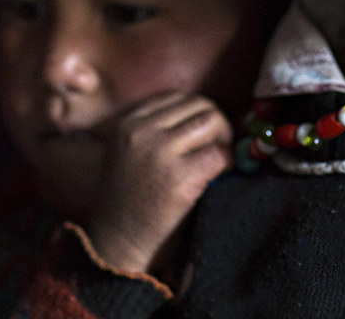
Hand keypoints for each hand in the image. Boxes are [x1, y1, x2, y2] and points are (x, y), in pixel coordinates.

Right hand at [82, 92, 231, 275]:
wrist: (116, 246)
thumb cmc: (128, 203)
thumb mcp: (128, 155)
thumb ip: (155, 132)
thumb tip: (207, 115)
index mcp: (127, 124)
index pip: (176, 98)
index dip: (197, 113)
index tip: (204, 133)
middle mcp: (141, 132)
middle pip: (198, 104)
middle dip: (216, 123)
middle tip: (219, 147)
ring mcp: (160, 153)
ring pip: (212, 121)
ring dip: (224, 139)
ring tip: (220, 161)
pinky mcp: (181, 178)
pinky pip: (220, 154)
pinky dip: (228, 163)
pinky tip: (220, 177)